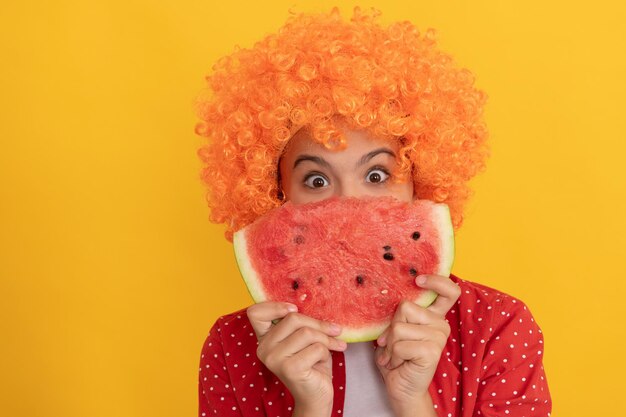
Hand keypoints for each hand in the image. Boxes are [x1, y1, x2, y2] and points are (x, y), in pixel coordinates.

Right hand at [247, 302, 346, 416]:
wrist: (316, 395)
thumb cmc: (312, 363)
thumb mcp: (304, 338)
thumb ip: (302, 323)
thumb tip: (318, 304)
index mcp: (264, 338)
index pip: (255, 312)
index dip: (275, 306)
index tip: (295, 309)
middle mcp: (264, 348)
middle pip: (293, 318)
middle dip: (318, 324)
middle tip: (334, 331)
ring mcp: (274, 359)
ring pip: (307, 333)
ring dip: (325, 340)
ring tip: (329, 349)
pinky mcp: (289, 369)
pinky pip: (316, 348)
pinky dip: (326, 353)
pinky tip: (322, 363)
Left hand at [374, 274, 460, 416]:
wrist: (401, 388)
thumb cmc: (396, 358)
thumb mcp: (395, 331)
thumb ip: (399, 315)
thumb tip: (397, 302)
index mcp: (433, 316)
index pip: (448, 291)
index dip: (436, 281)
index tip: (417, 279)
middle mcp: (440, 324)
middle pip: (404, 307)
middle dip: (391, 328)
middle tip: (393, 345)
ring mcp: (439, 337)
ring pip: (398, 327)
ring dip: (389, 345)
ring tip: (395, 356)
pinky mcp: (432, 350)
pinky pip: (400, 344)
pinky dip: (392, 355)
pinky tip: (398, 363)